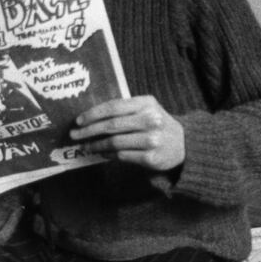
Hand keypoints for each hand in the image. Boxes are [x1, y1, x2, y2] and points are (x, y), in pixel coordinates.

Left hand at [69, 95, 184, 171]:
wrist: (185, 144)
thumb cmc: (158, 124)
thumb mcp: (146, 109)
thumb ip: (124, 109)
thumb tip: (91, 118)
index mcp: (146, 103)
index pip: (113, 107)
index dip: (93, 114)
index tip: (79, 120)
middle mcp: (150, 120)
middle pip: (111, 125)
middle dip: (89, 131)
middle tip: (75, 135)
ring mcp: (152, 140)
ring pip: (114, 142)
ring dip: (96, 145)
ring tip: (86, 146)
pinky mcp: (151, 158)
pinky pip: (122, 156)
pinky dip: (109, 155)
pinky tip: (102, 153)